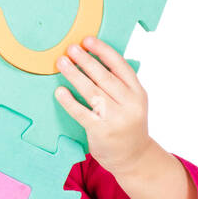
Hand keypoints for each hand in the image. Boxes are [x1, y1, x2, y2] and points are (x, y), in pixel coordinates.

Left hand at [54, 36, 151, 175]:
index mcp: (138, 93)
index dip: (103, 51)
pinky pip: (82, 113)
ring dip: (75, 75)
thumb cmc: (128, 126)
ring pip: (92, 91)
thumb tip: (95, 60)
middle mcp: (129, 104)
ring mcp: (115, 118)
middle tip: (70, 48)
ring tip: (62, 63)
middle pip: (104, 76)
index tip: (88, 40)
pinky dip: (69, 101)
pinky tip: (59, 91)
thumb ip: (121, 86)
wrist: (134, 158)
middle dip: (86, 60)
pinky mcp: (101, 131)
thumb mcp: (134, 103)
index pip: (120, 66)